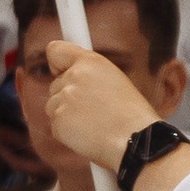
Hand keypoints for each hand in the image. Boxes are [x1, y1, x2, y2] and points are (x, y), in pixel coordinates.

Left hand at [30, 35, 166, 173]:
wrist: (136, 140)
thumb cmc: (132, 115)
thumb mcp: (116, 80)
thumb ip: (89, 74)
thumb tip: (69, 76)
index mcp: (90, 62)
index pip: (55, 50)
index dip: (57, 64)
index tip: (59, 72)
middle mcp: (74, 76)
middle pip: (55, 86)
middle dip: (68, 98)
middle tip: (93, 111)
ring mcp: (63, 99)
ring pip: (53, 107)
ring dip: (67, 116)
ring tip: (94, 124)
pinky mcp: (58, 121)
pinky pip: (56, 126)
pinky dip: (68, 133)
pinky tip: (89, 135)